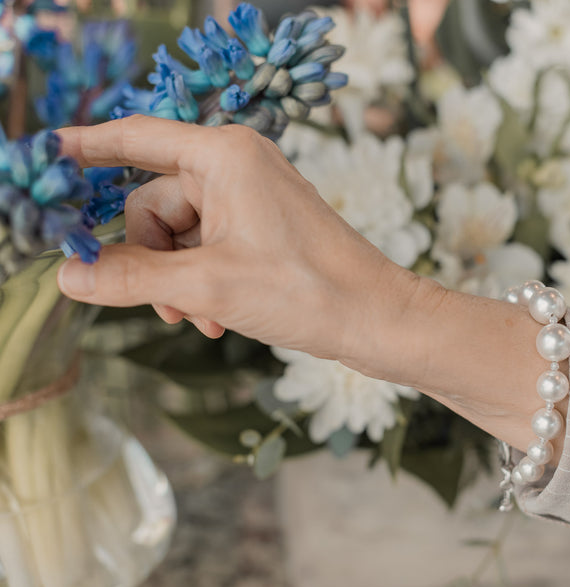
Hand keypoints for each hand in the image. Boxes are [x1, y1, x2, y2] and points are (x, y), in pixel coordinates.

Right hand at [56, 116, 556, 454]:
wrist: (379, 319)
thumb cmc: (308, 291)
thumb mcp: (207, 285)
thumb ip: (130, 277)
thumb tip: (68, 274)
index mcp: (224, 155)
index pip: (135, 138)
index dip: (86, 149)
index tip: (44, 161)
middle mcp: (237, 166)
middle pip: (152, 202)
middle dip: (150, 259)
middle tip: (168, 305)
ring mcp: (252, 197)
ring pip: (178, 234)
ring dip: (177, 281)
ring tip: (201, 318)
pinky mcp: (263, 227)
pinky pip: (206, 247)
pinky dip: (202, 283)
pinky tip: (217, 319)